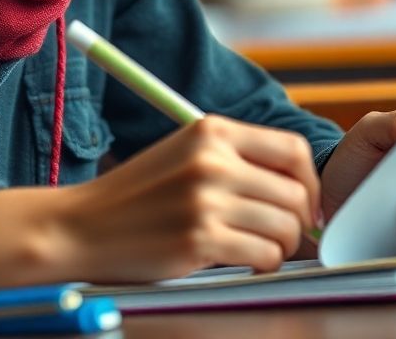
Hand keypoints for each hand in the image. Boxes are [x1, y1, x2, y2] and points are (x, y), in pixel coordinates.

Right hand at [0, 116, 320, 287]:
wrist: (84, 226)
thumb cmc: (138, 194)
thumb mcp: (186, 153)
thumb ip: (237, 159)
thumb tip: (300, 189)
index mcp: (212, 130)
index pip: (293, 149)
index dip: (310, 181)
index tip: (306, 202)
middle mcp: (213, 159)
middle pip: (296, 193)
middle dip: (300, 221)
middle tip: (286, 236)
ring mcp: (206, 200)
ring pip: (286, 228)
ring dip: (283, 246)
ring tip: (260, 249)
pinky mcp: (200, 240)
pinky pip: (264, 256)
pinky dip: (264, 264)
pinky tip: (242, 260)